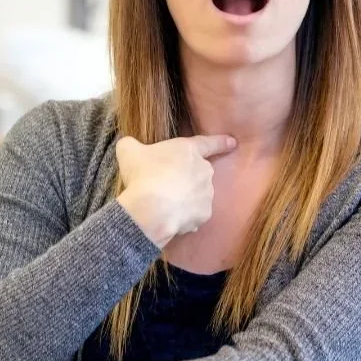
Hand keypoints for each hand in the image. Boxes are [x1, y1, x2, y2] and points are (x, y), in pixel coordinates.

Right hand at [116, 134, 235, 247]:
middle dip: (187, 177)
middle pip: (199, 172)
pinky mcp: (204, 214)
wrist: (151, 208)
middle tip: (166, 185)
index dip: (221, 142)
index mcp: (189, 150)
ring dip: (186, 198)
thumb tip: (127, 144)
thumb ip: (130, 144)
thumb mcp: (129, 151)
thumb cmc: (142, 175)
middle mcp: (204, 170)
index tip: (233, 143)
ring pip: (198, 194)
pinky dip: (186, 217)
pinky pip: (195, 215)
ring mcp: (206, 193)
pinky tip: (171, 219)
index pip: (209, 143)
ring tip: (165, 204)